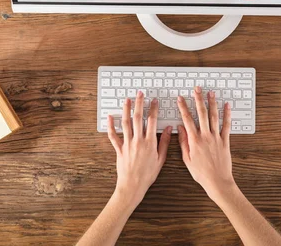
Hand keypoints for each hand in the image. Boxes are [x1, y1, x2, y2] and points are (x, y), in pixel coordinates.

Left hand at [107, 92, 171, 206]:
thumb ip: (165, 142)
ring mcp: (127, 144)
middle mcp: (138, 140)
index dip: (153, 109)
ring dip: (126, 110)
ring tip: (127, 100)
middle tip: (140, 94)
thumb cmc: (148, 174)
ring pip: (125, 123)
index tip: (154, 101)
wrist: (132, 185)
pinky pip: (113, 136)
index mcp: (150, 143)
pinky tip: (110, 117)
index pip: (152, 121)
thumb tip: (169, 129)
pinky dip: (111, 126)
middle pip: (138, 118)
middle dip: (139, 104)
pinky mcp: (119, 149)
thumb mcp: (161, 159)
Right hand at [177, 86, 235, 202]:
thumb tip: (180, 128)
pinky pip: (226, 125)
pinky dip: (227, 115)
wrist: (217, 181)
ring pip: (214, 116)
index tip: (180, 98)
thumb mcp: (187, 159)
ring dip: (212, 103)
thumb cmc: (201, 173)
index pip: (187, 119)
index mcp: (194, 140)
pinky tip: (227, 106)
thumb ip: (183, 142)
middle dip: (198, 99)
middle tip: (197, 89)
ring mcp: (216, 137)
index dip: (183, 107)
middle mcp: (205, 136)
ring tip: (210, 93)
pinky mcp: (225, 141)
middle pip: (201, 113)